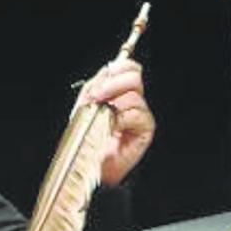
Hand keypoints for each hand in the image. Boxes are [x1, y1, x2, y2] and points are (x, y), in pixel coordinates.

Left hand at [74, 58, 155, 185]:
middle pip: (134, 75)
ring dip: (113, 104)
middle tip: (97, 97)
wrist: (89, 162)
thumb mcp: (85, 105)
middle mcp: (132, 99)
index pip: (127, 67)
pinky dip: (120, 118)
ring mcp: (140, 113)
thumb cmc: (87, 136)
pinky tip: (111, 127)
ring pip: (133, 95)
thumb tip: (107, 72)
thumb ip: (95, 86)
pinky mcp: (145, 128)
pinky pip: (135, 114)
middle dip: (113, 83)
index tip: (98, 84)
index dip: (114, 70)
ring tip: (100, 116)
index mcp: (119, 91)